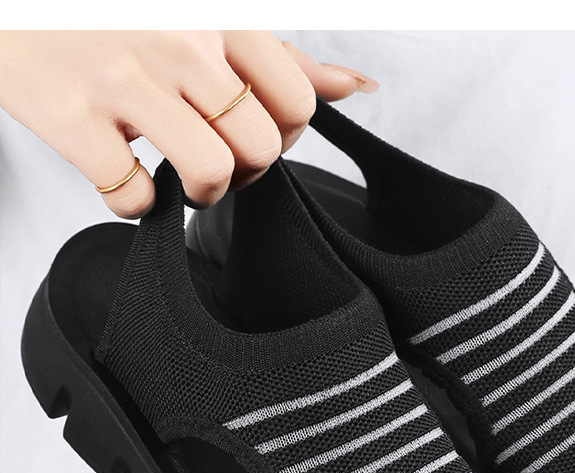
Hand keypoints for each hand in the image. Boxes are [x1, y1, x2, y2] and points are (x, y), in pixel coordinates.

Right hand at [0, 31, 377, 218]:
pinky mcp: (69, 115)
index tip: (256, 139)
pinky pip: (134, 195)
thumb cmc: (116, 15)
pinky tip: (125, 176)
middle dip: (246, 175)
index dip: (286, 139)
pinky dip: (136, 203)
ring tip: (180, 179)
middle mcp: (177, 42)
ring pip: (211, 173)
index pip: (298, 105)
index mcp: (217, 16)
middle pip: (261, 148)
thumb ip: (279, 57)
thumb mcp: (204, 18)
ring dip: (202, 196)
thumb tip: (356, 88)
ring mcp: (121, 78)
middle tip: (217, 165)